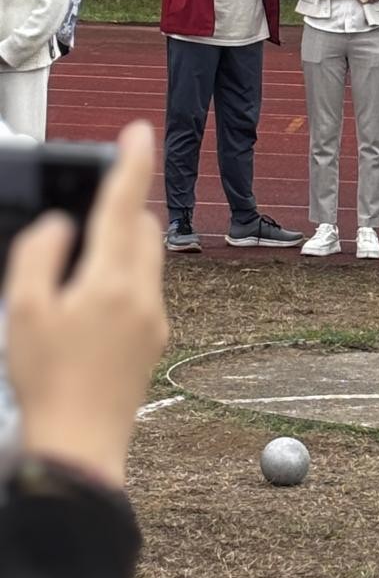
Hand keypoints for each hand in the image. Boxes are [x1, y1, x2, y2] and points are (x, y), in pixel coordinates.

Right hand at [5, 120, 168, 489]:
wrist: (81, 445)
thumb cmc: (47, 382)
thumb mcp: (23, 311)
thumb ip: (38, 256)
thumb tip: (58, 225)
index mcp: (111, 281)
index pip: (123, 205)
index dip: (130, 163)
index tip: (139, 132)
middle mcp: (144, 296)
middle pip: (142, 230)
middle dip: (120, 210)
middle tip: (88, 210)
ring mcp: (154, 320)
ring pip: (147, 261)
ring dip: (122, 246)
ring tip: (80, 265)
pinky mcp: (155, 341)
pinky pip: (145, 292)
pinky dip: (122, 280)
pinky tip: (89, 306)